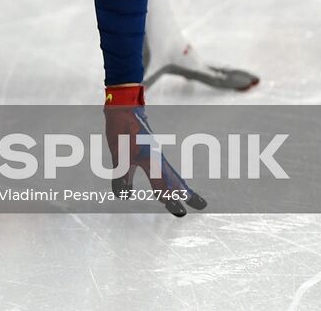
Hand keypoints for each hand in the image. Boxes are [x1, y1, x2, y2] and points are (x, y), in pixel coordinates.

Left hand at [103, 84, 206, 216]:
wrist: (124, 107)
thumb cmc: (121, 129)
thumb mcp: (118, 154)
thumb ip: (122, 176)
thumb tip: (124, 197)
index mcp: (152, 160)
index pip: (163, 185)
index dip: (171, 199)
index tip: (180, 213)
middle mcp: (157, 158)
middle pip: (175, 180)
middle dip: (187, 194)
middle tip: (202, 206)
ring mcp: (155, 153)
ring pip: (171, 174)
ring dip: (179, 187)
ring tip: (189, 197)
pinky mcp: (149, 150)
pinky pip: (161, 168)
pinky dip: (167, 179)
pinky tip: (163, 185)